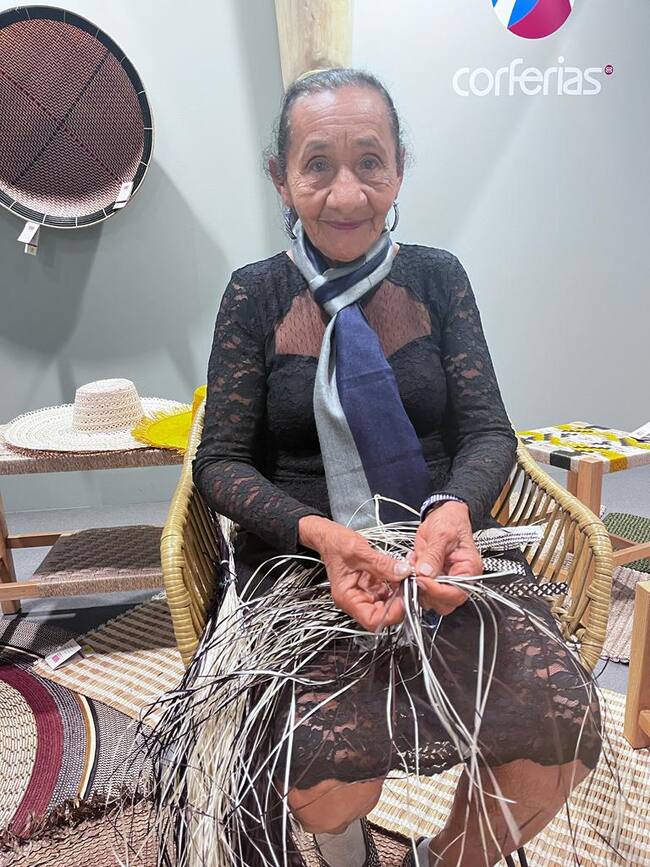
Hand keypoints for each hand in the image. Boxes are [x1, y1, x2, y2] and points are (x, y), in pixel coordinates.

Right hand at [298, 516, 409, 630]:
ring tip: (406, 576)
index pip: (372, 620)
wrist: (328, 536)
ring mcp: (364, 592)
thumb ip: (381, 564)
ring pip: (388, 602)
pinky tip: (401, 571)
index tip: (403, 599)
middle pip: (382, 614)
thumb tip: (403, 572)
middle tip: (409, 585)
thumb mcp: (358, 551)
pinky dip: (397, 583)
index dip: (390, 614)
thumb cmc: (334, 543)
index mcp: (347, 597)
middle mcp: (356, 599)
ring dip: (400, 592)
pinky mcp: (371, 584)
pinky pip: (388, 590)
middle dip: (399, 602)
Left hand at [410, 501, 481, 614]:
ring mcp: (448, 580)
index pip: (455, 593)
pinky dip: (415, 581)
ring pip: (432, 600)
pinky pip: (424, 590)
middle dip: (426, 591)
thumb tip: (425, 573)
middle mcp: (461, 579)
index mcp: (469, 569)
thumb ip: (433, 555)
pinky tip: (414, 565)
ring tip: (414, 566)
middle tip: (414, 575)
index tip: (420, 579)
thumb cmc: (450, 521)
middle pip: (445, 603)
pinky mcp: (436, 579)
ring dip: (418, 587)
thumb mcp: (441, 534)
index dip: (436, 591)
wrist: (446, 515)